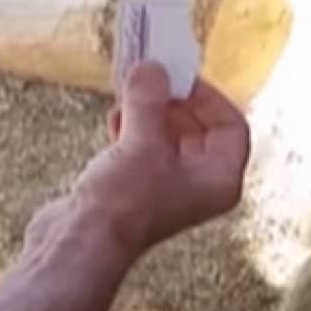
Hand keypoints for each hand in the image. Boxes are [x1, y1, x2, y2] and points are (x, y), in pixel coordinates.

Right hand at [71, 60, 250, 253]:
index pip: (231, 127)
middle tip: (151, 79)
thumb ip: (150, 99)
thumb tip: (152, 68)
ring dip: (149, 112)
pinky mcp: (136, 189)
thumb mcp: (142, 141)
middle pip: (199, 129)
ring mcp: (167, 189)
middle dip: (173, 102)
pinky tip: (114, 118)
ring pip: (168, 136)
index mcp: (219, 181)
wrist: (79, 242)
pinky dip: (132, 128)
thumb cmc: (123, 203)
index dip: (209, 98)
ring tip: (127, 96)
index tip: (180, 78)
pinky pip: (143, 147)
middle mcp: (199, 187)